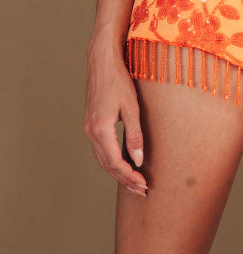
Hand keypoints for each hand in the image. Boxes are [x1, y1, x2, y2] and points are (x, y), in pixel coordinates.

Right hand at [84, 50, 147, 194]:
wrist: (102, 62)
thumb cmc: (119, 80)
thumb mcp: (132, 107)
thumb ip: (135, 135)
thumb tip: (138, 161)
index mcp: (100, 129)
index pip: (115, 162)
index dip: (129, 176)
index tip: (143, 185)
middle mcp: (91, 132)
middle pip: (107, 165)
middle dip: (124, 179)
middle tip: (141, 190)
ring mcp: (89, 128)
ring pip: (102, 159)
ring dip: (117, 172)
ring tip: (134, 182)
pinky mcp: (91, 123)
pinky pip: (100, 149)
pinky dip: (111, 161)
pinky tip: (123, 163)